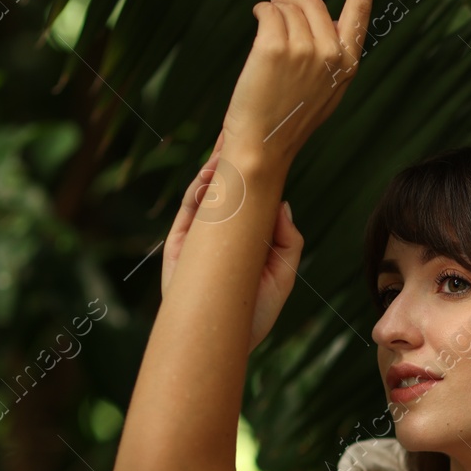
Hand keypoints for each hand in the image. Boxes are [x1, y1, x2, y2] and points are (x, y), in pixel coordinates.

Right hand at [162, 129, 304, 352]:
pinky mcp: (181, 241)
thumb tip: (283, 204)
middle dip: (233, 160)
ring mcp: (201, 235)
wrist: (221, 341)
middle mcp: (224, 231)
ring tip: (225, 145)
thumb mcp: (283, 275)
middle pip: (229, 188)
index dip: (261, 173)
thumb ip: (288, 241)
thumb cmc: (255, 313)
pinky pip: (190, 208)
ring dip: (215, 167)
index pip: (254, 197)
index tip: (270, 147)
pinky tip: (210, 172)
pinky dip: (199, 188)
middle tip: (241, 129)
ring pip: (207, 192)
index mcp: (249, 237)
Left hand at [221, 0, 375, 167]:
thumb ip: (331, 55)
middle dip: (294, 5)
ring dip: (274, 9)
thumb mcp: (324, 89)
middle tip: (277, 18)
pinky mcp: (275, 47)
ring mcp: (305, 50)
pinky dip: (261, 11)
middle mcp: (332, 55)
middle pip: (314, 3)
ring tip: (265, 29)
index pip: (360, 11)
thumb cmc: (289, 119)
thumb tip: (320, 16)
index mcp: (348, 64)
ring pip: (290, 6)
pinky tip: (256, 22)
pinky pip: (268, 10)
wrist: (262, 147)